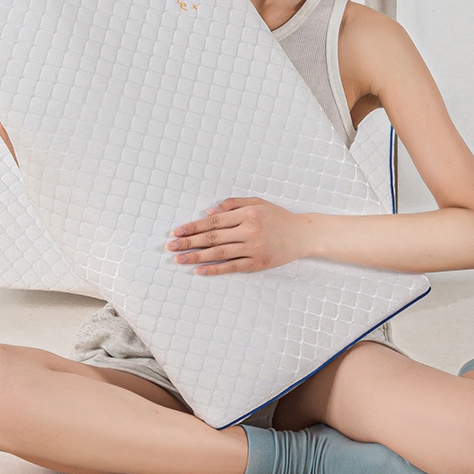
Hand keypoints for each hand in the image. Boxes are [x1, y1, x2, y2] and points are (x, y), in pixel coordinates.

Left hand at [165, 197, 308, 275]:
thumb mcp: (258, 202)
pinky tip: (200, 270)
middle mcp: (249, 230)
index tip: (177, 231)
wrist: (303, 234)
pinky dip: (214, 269)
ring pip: (219, 253)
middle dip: (189, 242)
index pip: (214, 221)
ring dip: (196, 256)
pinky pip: (232, 266)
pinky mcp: (258, 263)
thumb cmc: (278, 217)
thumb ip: (234, 204)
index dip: (193, 226)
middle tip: (171, 246)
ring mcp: (253, 248)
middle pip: (212, 237)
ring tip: (179, 259)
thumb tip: (209, 212)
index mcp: (247, 213)